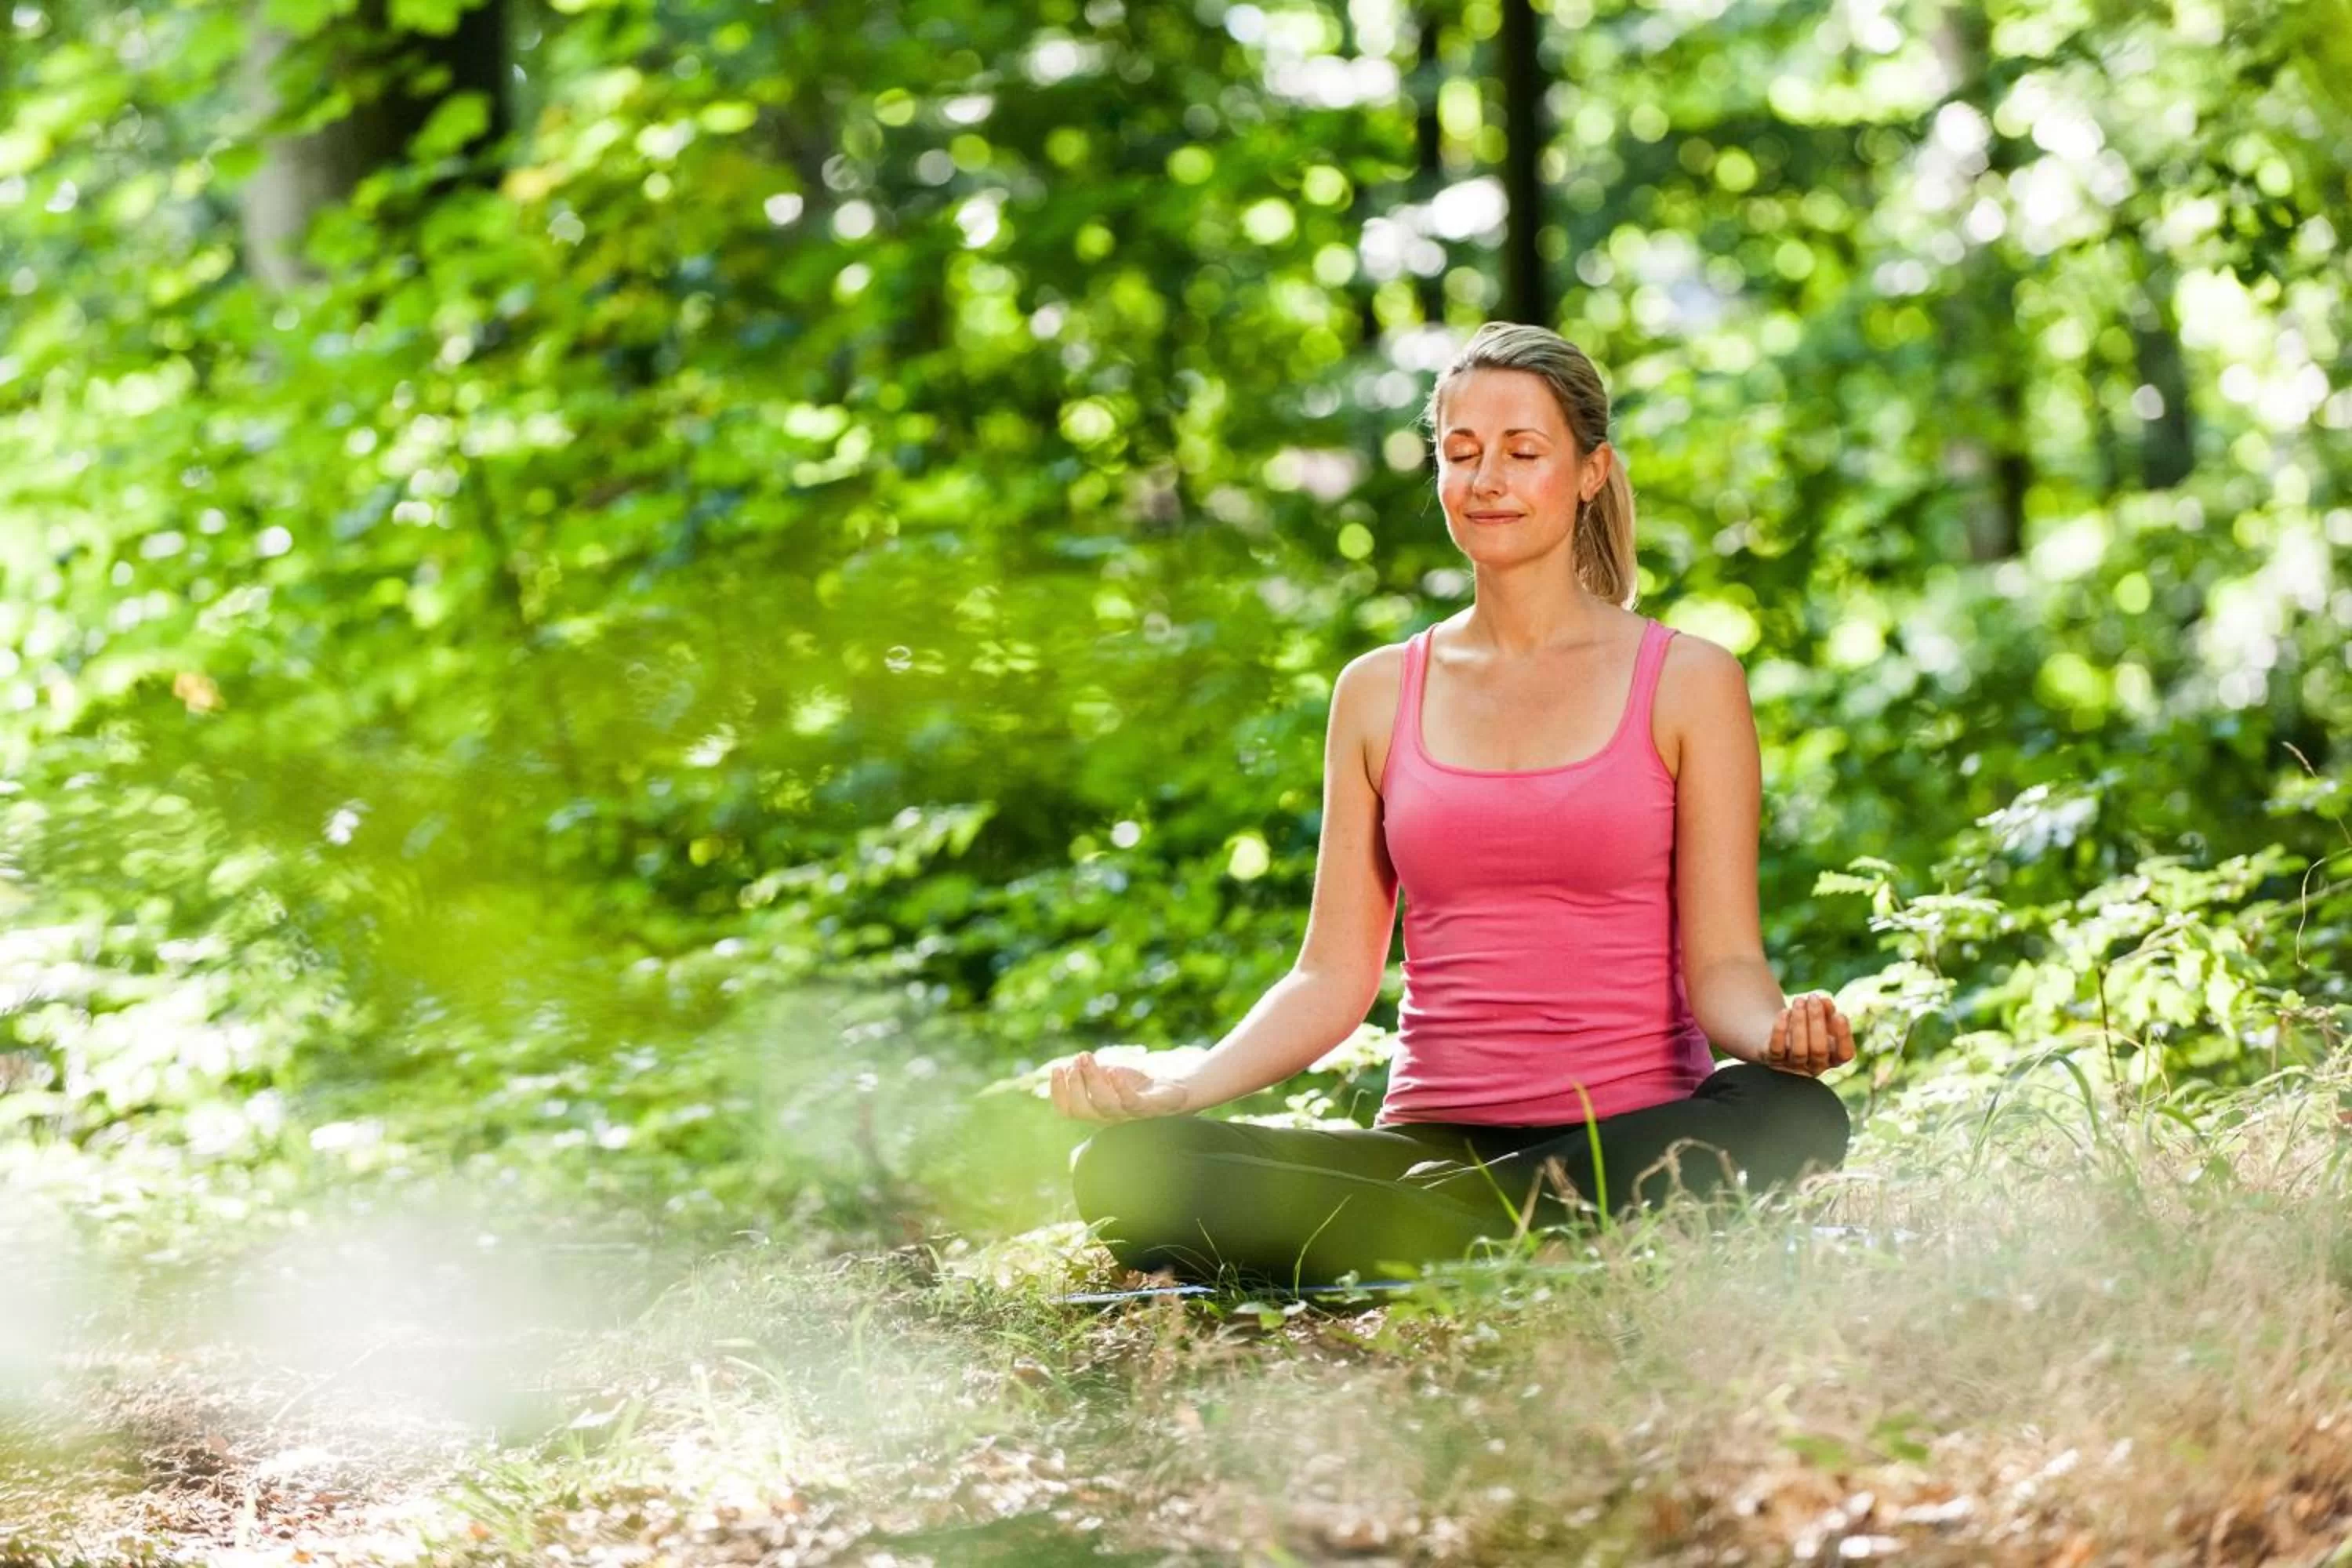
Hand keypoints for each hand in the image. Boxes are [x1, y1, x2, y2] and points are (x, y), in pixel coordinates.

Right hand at [1047, 1050, 1191, 1123]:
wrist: (1174, 1088)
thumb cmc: (1138, 1084)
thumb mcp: (1109, 1075)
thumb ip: (1091, 1073)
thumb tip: (1071, 1064)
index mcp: (1096, 1110)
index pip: (1069, 1110)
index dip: (1058, 1092)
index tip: (1057, 1069)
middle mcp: (1110, 1117)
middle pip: (1083, 1109)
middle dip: (1074, 1084)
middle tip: (1075, 1061)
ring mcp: (1130, 1115)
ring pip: (1105, 1105)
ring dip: (1092, 1080)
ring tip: (1086, 1058)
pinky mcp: (1151, 1107)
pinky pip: (1133, 1103)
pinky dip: (1121, 1088)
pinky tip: (1113, 1071)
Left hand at [1761, 990, 1854, 1076]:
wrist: (1779, 1035)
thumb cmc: (1808, 1026)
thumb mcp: (1821, 1017)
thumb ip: (1827, 1010)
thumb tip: (1825, 1002)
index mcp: (1833, 1058)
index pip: (1845, 1054)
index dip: (1844, 1036)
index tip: (1839, 1014)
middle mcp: (1814, 1067)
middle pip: (1819, 1050)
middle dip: (1817, 1021)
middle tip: (1813, 998)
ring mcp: (1793, 1067)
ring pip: (1799, 1051)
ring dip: (1799, 1022)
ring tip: (1799, 1000)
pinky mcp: (1773, 1061)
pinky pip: (1776, 1048)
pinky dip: (1781, 1029)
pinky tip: (1785, 1011)